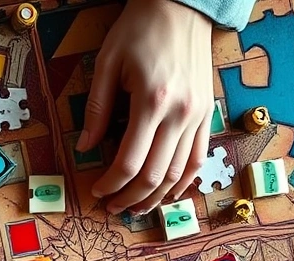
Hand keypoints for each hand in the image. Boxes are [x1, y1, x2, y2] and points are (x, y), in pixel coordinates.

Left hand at [76, 0, 213, 214]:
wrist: (182, 5)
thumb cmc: (140, 29)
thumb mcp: (107, 63)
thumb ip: (97, 109)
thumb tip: (85, 147)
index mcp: (151, 101)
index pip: (130, 162)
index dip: (111, 184)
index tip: (97, 190)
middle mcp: (180, 114)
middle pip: (156, 175)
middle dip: (131, 198)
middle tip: (112, 207)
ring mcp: (198, 115)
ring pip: (179, 174)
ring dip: (156, 197)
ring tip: (136, 207)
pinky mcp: (208, 113)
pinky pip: (199, 158)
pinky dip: (184, 181)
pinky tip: (168, 193)